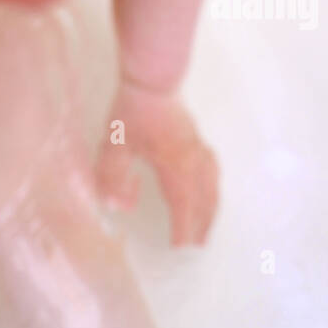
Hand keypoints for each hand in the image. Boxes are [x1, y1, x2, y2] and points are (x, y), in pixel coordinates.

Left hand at [94, 79, 218, 245]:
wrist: (152, 78)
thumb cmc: (132, 110)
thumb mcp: (115, 144)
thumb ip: (114, 177)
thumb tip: (118, 208)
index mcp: (176, 166)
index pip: (183, 205)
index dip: (183, 228)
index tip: (179, 248)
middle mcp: (193, 160)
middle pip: (204, 199)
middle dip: (201, 225)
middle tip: (197, 246)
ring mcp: (199, 148)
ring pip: (212, 186)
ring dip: (210, 209)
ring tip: (206, 225)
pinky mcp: (197, 138)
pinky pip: (213, 171)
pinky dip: (213, 189)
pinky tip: (208, 189)